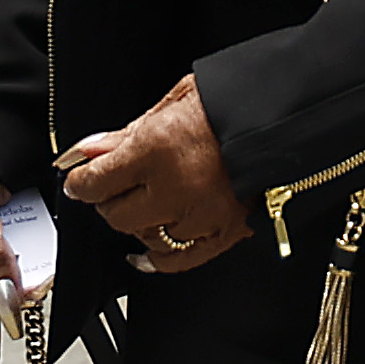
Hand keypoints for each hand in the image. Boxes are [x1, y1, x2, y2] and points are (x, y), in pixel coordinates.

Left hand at [60, 77, 253, 272]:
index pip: (98, 181)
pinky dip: (157, 257)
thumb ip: (126, 133)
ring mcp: (201, 215)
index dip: (81, 181)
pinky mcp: (225, 232)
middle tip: (116, 187)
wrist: (284, 115)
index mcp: (158, 149)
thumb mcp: (173, 103)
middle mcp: (176, 187)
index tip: (80, 180)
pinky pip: (178, 260)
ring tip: (146, 204)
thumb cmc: (232, 103)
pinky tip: (147, 249)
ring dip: (139, 222)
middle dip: (109, 201)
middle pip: (117, 214)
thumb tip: (88, 152)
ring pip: (145, 237)